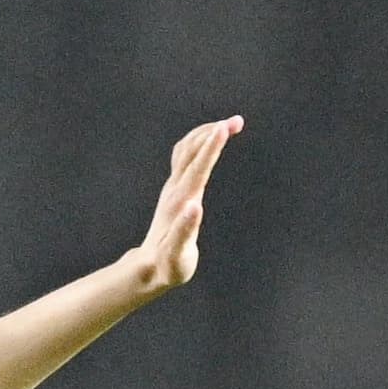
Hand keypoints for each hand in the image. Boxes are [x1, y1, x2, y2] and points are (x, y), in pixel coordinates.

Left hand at [133, 116, 242, 290]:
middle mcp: (175, 190)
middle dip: (213, 133)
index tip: (225, 127)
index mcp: (181, 203)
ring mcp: (172, 188)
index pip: (198, 168)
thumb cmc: (168, 265)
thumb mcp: (178, 253)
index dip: (211, 147)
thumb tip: (195, 206)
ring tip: (229, 125)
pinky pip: (183, 157)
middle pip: (192, 152)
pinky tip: (209, 140)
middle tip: (238, 121)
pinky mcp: (173, 189)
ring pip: (186, 150)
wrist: (149, 267)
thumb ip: (185, 230)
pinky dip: (198, 142)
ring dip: (206, 133)